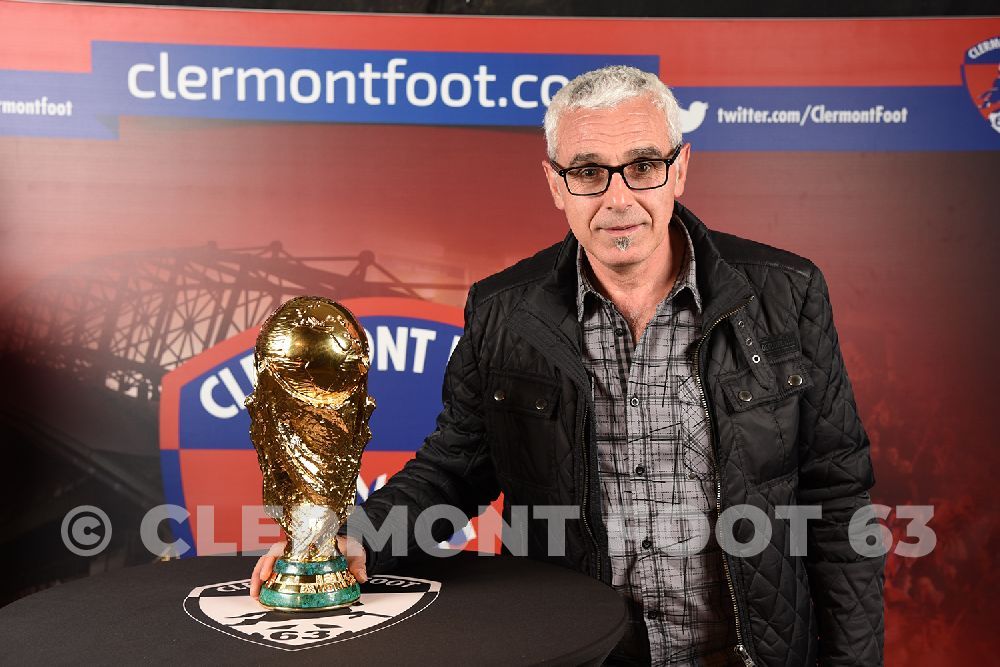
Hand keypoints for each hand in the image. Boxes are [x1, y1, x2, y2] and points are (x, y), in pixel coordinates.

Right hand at [249, 535, 368, 599]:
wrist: (349, 546)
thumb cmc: (348, 546)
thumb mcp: (355, 552)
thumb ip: (358, 564)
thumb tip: (362, 578)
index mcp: (306, 541)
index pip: (283, 547)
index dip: (271, 560)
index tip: (266, 574)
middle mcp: (294, 547)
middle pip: (269, 556)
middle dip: (259, 572)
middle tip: (257, 591)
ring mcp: (291, 556)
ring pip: (268, 564)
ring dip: (258, 579)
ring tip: (256, 597)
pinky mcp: (291, 566)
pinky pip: (274, 572)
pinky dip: (266, 583)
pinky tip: (263, 597)